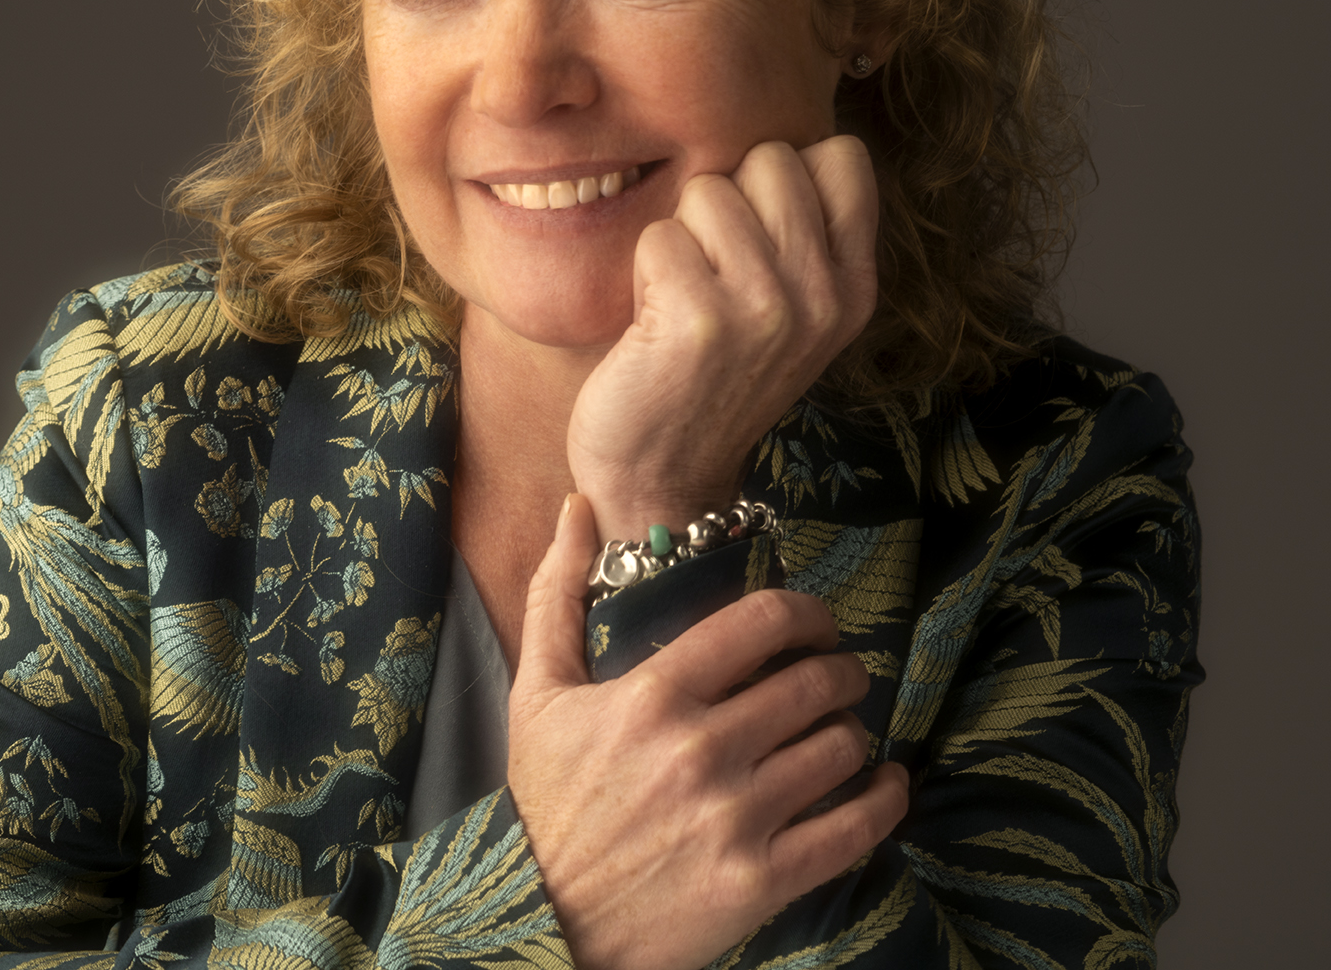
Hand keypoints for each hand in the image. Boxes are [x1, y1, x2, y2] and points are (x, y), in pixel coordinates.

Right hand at [509, 495, 909, 969]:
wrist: (538, 918)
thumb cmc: (544, 796)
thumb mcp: (537, 689)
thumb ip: (556, 591)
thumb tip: (577, 507)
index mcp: (654, 695)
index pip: (763, 622)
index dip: (807, 611)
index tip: (816, 621)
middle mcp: (701, 750)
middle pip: (814, 682)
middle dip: (840, 668)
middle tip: (840, 672)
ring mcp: (735, 819)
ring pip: (839, 748)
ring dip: (854, 729)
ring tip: (843, 727)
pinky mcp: (759, 882)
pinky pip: (852, 830)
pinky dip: (884, 800)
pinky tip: (885, 782)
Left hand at [566, 136, 876, 540]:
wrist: (662, 476)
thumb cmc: (710, 375)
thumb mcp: (790, 310)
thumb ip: (800, 232)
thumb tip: (780, 141)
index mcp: (854, 286)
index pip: (841, 155)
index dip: (782, 175)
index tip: (757, 232)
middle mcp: (824, 295)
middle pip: (769, 158)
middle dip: (724, 201)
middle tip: (711, 273)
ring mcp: (768, 307)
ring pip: (707, 190)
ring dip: (679, 238)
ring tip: (683, 300)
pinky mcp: (702, 319)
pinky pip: (660, 235)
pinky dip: (644, 272)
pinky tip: (655, 325)